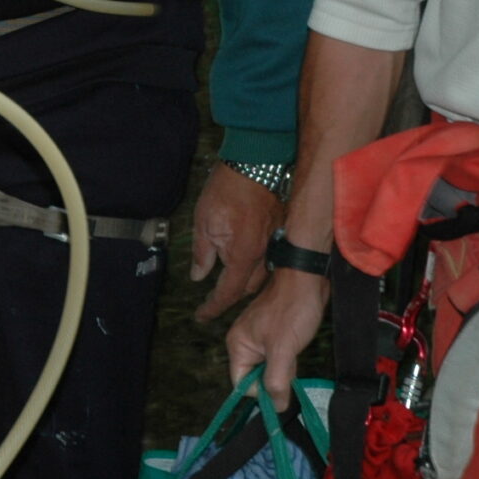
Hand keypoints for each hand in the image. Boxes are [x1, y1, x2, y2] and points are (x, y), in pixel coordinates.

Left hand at [190, 162, 282, 321]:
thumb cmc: (226, 189)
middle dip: (230, 295)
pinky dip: (255, 264)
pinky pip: (269, 258)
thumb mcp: (204, 221)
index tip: (202, 316)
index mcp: (243, 254)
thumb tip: (199, 276)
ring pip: (261, 275)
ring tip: (228, 278)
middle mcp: (263, 253)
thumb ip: (202, 253)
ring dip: (245, 280)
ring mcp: (274, 242)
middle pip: (248, 288)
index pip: (229, 293)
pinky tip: (245, 258)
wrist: (255, 162)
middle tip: (213, 296)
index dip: (214, 307)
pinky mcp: (279, 231)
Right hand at [225, 266, 327, 403]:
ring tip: (294, 350)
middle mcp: (243, 343)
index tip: (280, 385)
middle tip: (289, 361)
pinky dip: (288, 358)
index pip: (241, 384)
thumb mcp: (283, 350)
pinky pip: (278, 357)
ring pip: (269, 368)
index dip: (260, 391)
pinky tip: (297, 345)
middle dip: (275, 377)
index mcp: (237, 345)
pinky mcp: (273, 335)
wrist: (308, 279)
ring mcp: (259, 338)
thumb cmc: (292, 310)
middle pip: (255, 378)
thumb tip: (275, 408)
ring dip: (284, 367)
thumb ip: (275, 381)